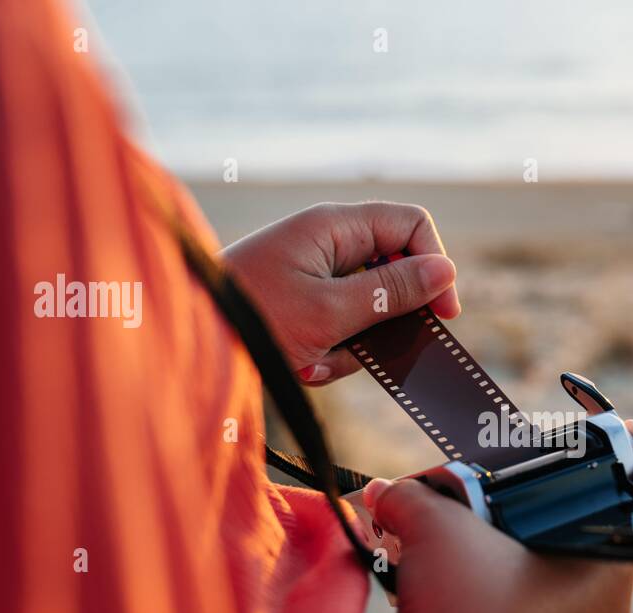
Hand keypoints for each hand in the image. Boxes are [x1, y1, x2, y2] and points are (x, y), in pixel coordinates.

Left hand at [221, 202, 460, 382]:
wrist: (187, 348)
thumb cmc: (250, 320)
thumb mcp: (330, 312)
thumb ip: (391, 293)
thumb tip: (445, 272)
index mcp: (334, 227)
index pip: (411, 226)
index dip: (435, 266)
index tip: (443, 315)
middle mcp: (327, 244)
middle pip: (393, 275)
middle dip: (384, 322)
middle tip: (358, 350)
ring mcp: (314, 275)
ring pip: (369, 311)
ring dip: (352, 347)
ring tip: (313, 361)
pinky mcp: (303, 305)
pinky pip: (341, 330)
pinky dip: (329, 355)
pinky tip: (302, 365)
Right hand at [363, 420, 632, 612]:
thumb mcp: (436, 531)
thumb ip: (414, 495)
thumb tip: (382, 491)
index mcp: (610, 570)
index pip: (628, 496)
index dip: (601, 461)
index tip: (570, 447)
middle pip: (575, 534)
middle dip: (525, 510)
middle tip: (484, 495)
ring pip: (549, 581)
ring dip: (504, 556)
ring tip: (455, 543)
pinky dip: (494, 598)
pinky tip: (451, 589)